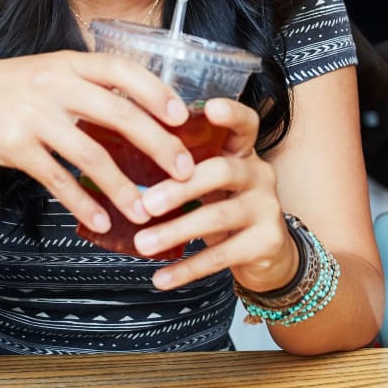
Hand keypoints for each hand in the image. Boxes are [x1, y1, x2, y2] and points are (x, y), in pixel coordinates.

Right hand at [0, 50, 193, 234]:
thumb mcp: (48, 73)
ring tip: (147, 212)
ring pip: (91, 153)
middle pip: (118, 113)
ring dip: (123, 186)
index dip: (156, 91)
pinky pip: (58, 179)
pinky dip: (83, 202)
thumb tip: (143, 105)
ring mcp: (33, 115)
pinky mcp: (14, 146)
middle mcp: (54, 84)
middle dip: (157, 144)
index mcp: (68, 62)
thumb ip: (88, 83)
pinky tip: (102, 220)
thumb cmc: (9, 90)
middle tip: (184, 172)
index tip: (183, 116)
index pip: (122, 70)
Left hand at [133, 98, 298, 290]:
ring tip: (142, 244)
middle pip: (221, 172)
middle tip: (145, 204)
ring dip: (175, 231)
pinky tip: (161, 278)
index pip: (245, 124)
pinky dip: (187, 269)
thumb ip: (183, 168)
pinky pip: (222, 256)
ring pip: (218, 217)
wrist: (270, 254)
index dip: (230, 114)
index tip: (209, 108)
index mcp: (243, 151)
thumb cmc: (226, 205)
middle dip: (179, 188)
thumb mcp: (211, 181)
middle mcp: (259, 173)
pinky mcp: (267, 242)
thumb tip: (117, 162)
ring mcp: (268, 208)